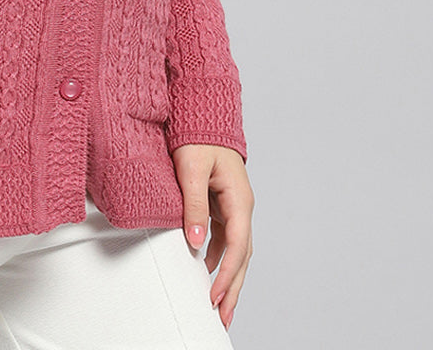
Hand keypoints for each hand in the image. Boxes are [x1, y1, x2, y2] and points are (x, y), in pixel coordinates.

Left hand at [171, 144, 253, 331]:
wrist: (202, 116)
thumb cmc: (198, 137)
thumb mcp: (191, 169)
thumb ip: (194, 205)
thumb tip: (194, 241)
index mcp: (239, 199)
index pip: (237, 246)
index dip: (227, 274)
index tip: (215, 295)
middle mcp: (241, 206)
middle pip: (242, 255)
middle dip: (233, 287)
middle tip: (223, 316)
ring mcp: (233, 207)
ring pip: (236, 250)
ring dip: (228, 277)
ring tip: (218, 304)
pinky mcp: (223, 205)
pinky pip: (225, 238)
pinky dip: (219, 258)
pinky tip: (207, 270)